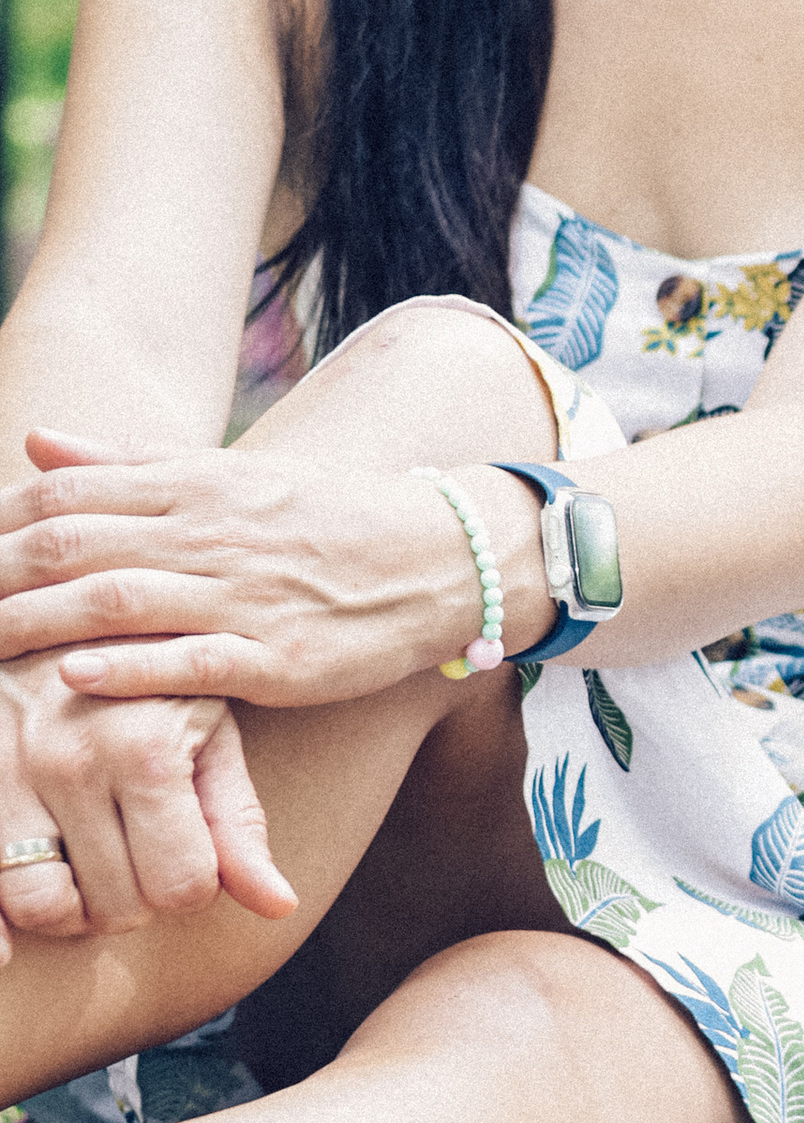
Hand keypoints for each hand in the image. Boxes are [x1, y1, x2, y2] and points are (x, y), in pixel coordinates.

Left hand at [0, 428, 502, 704]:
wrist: (442, 555)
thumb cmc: (327, 519)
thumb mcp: (231, 476)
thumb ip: (130, 465)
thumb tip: (36, 443)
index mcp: (195, 485)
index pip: (68, 493)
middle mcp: (211, 532)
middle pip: (75, 545)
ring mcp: (245, 596)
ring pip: (120, 602)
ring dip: (37, 623)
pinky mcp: (279, 658)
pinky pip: (194, 661)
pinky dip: (130, 670)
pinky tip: (76, 679)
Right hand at [0, 657, 296, 949]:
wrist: (55, 616)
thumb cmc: (148, 682)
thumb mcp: (207, 733)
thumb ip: (238, 821)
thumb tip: (280, 907)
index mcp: (144, 751)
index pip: (181, 888)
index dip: (190, 883)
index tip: (183, 852)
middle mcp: (70, 765)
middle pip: (116, 907)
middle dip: (135, 896)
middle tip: (134, 851)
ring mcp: (6, 775)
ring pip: (43, 907)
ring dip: (71, 905)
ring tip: (86, 864)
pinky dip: (3, 918)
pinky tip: (21, 913)